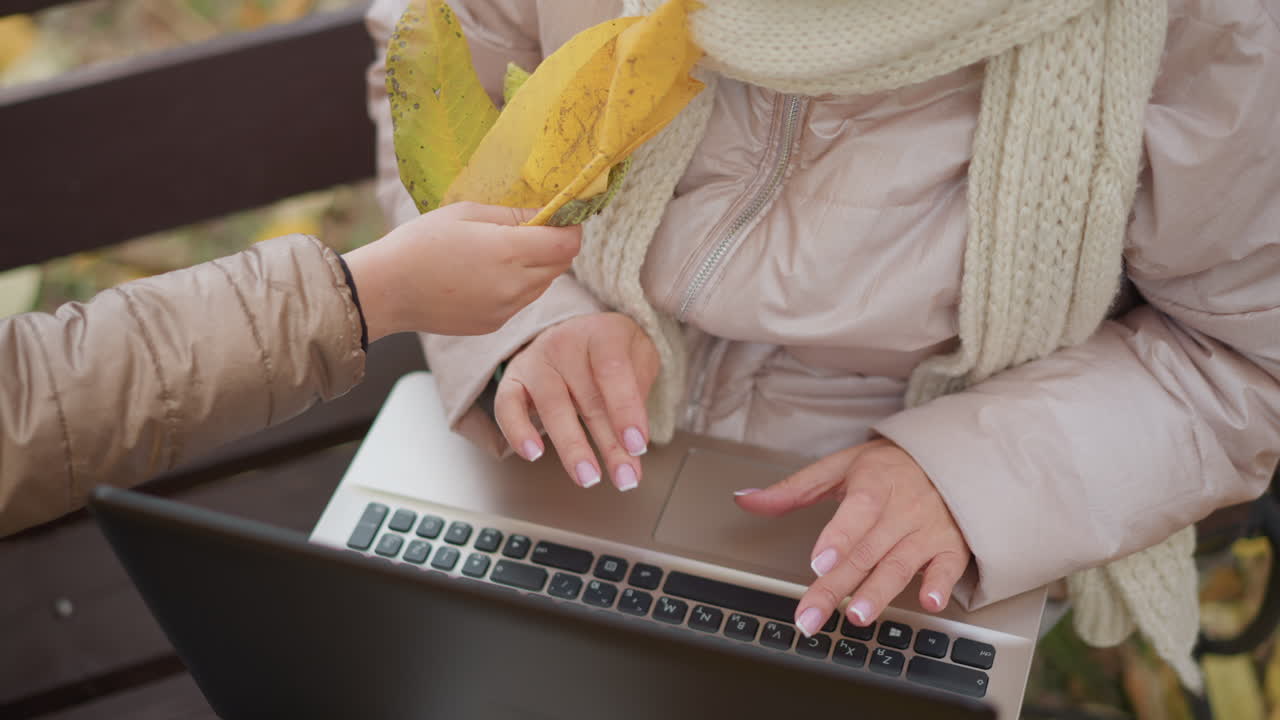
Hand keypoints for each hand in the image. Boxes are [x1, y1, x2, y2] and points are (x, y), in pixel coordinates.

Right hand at [342, 202, 580, 340]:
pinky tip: (487, 274)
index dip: (570, 227)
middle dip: (555, 245)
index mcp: (509, 252)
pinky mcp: (494, 323)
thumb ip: (512, 214)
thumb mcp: (466, 212)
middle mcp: (514, 286)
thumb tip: (545, 212)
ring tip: (504, 251)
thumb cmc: (421, 243)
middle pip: (561, 265)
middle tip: (532, 228)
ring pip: (543, 284)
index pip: (568, 243)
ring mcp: (505, 309)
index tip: (559, 216)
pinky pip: (521, 301)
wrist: (386, 290)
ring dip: (538, 266)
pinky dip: (517, 286)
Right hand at [494, 312, 657, 490]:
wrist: (579, 332)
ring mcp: (536, 360)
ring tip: (588, 477)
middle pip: (587, 396)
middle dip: (608, 444)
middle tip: (624, 478)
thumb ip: (639, 399)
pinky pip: (507, 406)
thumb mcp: (640, 360)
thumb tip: (633, 449)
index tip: (638, 446)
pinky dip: (517, 431)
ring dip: (571, 447)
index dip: (626, 409)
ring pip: (552, 405)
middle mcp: (566, 343)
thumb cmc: (614, 352)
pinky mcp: (513, 379)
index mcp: (603, 333)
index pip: (613, 369)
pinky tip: (533, 454)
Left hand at [735, 439, 970, 635]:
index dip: (839, 537)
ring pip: (901, 565)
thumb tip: (745, 500)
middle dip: (837, 587)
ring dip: (880, 592)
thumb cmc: (887, 466)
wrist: (948, 457)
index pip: (857, 511)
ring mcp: (927, 530)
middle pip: (866, 551)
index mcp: (873, 484)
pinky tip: (929, 602)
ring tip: (858, 616)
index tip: (819, 563)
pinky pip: (947, 568)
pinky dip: (940, 585)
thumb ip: (792, 489)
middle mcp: (901, 509)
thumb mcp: (838, 467)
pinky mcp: (950, 547)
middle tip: (811, 616)